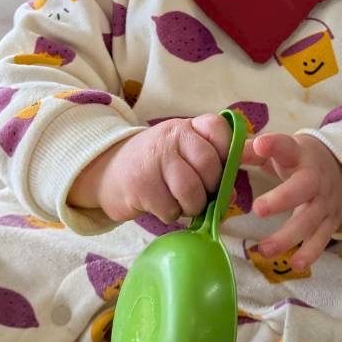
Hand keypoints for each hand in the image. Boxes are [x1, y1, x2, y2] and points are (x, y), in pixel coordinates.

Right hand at [68, 114, 230, 224]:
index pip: (219, 129)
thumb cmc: (157, 166)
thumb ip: (211, 167)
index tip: (220, 170)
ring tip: (181, 203)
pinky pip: (170, 208)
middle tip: (202, 196)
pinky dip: (170, 214)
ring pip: (191, 191)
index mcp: (187, 127)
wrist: (108, 172)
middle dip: (211, 189)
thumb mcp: (182, 155)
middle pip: (208, 164)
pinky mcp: (141, 184)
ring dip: (191, 206)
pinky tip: (160, 205)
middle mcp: (172, 136)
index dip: (227, 153)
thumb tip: (233, 195)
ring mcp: (155, 159)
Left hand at [241, 133, 341, 269]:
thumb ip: (251, 151)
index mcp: (298, 154)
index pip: (286, 146)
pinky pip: (321, 239)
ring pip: (309, 220)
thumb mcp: (281, 149)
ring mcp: (325, 201)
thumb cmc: (299, 159)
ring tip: (265, 250)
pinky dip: (310, 253)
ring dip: (288, 236)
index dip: (274, 145)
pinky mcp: (332, 222)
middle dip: (282, 199)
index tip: (260, 146)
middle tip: (258, 210)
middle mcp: (315, 178)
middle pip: (302, 188)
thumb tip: (223, 155)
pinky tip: (295, 264)